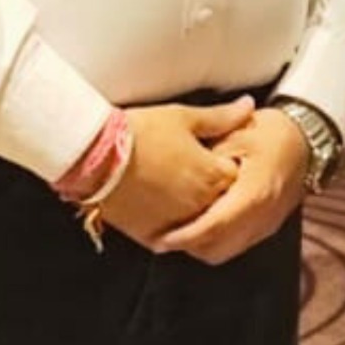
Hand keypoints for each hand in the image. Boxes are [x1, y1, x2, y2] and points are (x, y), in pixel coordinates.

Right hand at [97, 98, 251, 245]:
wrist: (97, 156)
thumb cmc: (139, 133)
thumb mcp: (184, 117)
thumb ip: (222, 117)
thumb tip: (248, 107)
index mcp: (212, 175)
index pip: (238, 177)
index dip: (228, 164)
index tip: (218, 156)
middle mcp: (200, 204)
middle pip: (221, 202)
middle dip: (214, 190)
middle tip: (194, 173)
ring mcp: (177, 223)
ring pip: (199, 222)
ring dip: (195, 209)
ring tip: (176, 189)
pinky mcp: (152, 236)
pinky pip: (173, 237)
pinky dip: (172, 226)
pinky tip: (160, 208)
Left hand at [150, 109, 310, 264]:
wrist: (308, 139)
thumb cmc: (272, 132)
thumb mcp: (238, 133)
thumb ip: (209, 157)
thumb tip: (175, 173)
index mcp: (255, 192)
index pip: (214, 225)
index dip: (185, 235)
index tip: (159, 238)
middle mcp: (262, 216)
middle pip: (217, 248)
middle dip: (188, 245)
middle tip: (161, 234)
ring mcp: (266, 225)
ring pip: (225, 252)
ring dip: (200, 246)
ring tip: (177, 231)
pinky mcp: (266, 228)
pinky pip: (235, 246)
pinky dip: (215, 242)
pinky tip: (200, 226)